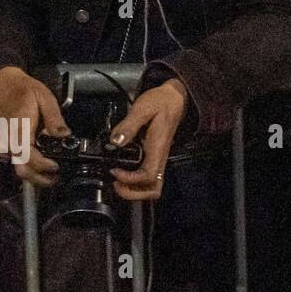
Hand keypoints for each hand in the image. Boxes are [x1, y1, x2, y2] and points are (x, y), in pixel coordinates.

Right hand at [0, 66, 69, 187]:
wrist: (1, 85)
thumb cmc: (24, 90)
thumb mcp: (45, 98)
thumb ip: (54, 118)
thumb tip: (65, 135)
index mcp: (19, 128)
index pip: (27, 155)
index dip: (42, 166)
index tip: (57, 167)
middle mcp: (8, 140)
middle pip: (20, 169)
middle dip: (39, 179)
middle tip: (56, 178)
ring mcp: (2, 144)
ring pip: (17, 167)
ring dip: (34, 175)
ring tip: (52, 174)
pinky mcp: (1, 145)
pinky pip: (13, 161)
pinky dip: (26, 166)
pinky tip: (40, 164)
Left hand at [108, 79, 187, 200]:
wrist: (175, 98)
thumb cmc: (161, 102)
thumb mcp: (143, 108)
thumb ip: (129, 124)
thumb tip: (115, 142)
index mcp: (158, 148)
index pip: (148, 176)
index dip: (130, 179)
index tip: (115, 171)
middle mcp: (160, 158)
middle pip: (153, 190)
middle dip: (133, 193)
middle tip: (116, 183)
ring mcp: (158, 159)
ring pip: (151, 187)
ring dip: (134, 190)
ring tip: (117, 180)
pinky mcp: (154, 157)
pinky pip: (147, 178)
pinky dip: (134, 181)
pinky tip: (122, 170)